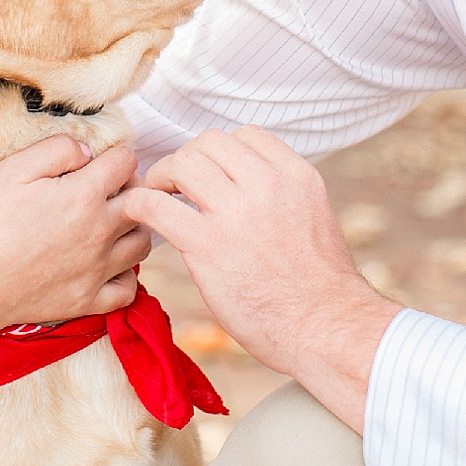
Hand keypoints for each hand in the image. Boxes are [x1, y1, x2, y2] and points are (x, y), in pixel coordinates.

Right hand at [0, 136, 149, 336]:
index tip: (100, 162)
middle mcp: (101, 231)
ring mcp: (98, 269)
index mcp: (85, 195)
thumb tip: (87, 152)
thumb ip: (58, 149)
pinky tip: (107, 263)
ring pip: (142, 243)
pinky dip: (126, 274)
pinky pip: (129, 288)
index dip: (115, 155)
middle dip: (130, 188)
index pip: (127, 161)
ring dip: (133, 228)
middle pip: (142, 201)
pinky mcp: (89, 300)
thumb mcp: (14, 169)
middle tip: (106, 189)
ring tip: (111, 224)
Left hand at [123, 127, 401, 393]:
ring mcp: (237, 214)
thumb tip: (245, 183)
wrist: (326, 330)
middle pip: (209, 143)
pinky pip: (158, 206)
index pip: (246, 136)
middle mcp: (268, 185)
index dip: (219, 152)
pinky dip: (140, 204)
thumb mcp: (313, 216)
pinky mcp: (208, 246)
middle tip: (177, 185)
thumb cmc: (320, 286)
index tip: (209, 173)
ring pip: (182, 164)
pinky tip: (139, 213)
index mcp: (296, 176)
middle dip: (188, 159)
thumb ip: (282, 193)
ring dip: (162, 176)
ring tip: (159, 196)